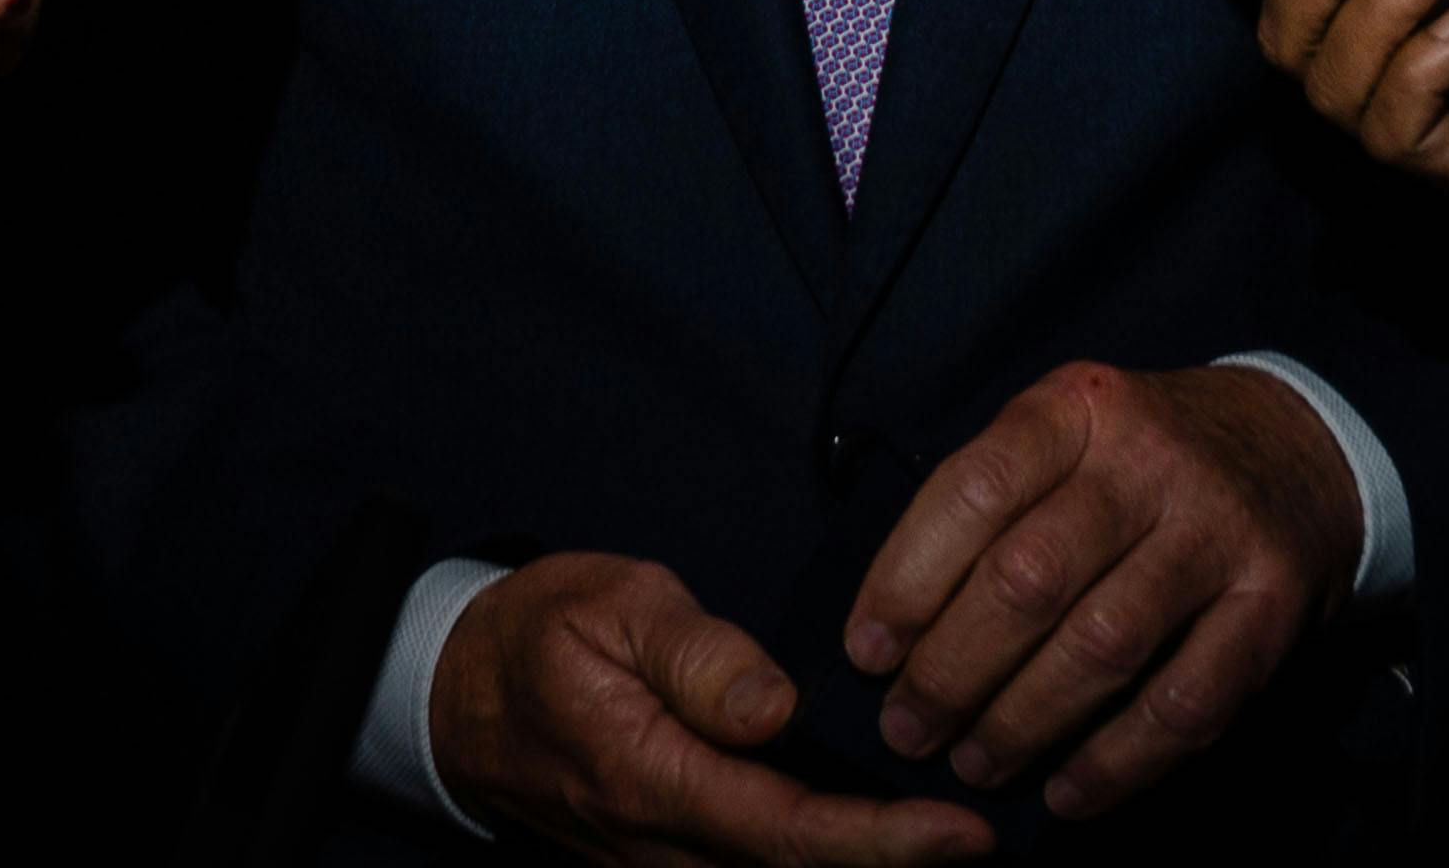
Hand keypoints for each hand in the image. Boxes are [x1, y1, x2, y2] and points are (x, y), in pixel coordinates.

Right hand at [427, 553, 993, 867]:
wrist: (454, 698)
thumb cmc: (537, 635)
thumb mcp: (611, 607)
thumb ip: (697, 658)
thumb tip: (779, 708)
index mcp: (651, 777)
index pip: (788, 830)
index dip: (884, 843)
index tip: (964, 834)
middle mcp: (662, 846)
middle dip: (899, 866)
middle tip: (993, 836)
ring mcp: (662, 866)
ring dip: (864, 867)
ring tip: (954, 837)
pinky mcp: (668, 863)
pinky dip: (823, 862)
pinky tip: (879, 837)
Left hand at [843, 362, 1354, 815]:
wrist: (1294, 446)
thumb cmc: (1140, 458)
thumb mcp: (1065, 431)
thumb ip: (989, 504)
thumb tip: (889, 628)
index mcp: (1077, 406)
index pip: (974, 489)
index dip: (907, 580)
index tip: (867, 654)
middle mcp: (1149, 459)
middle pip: (1030, 578)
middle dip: (952, 672)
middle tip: (908, 730)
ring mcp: (1217, 531)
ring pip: (1102, 645)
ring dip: (1023, 723)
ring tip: (974, 764)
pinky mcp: (1271, 603)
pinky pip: (1185, 702)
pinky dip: (1118, 761)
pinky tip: (1067, 793)